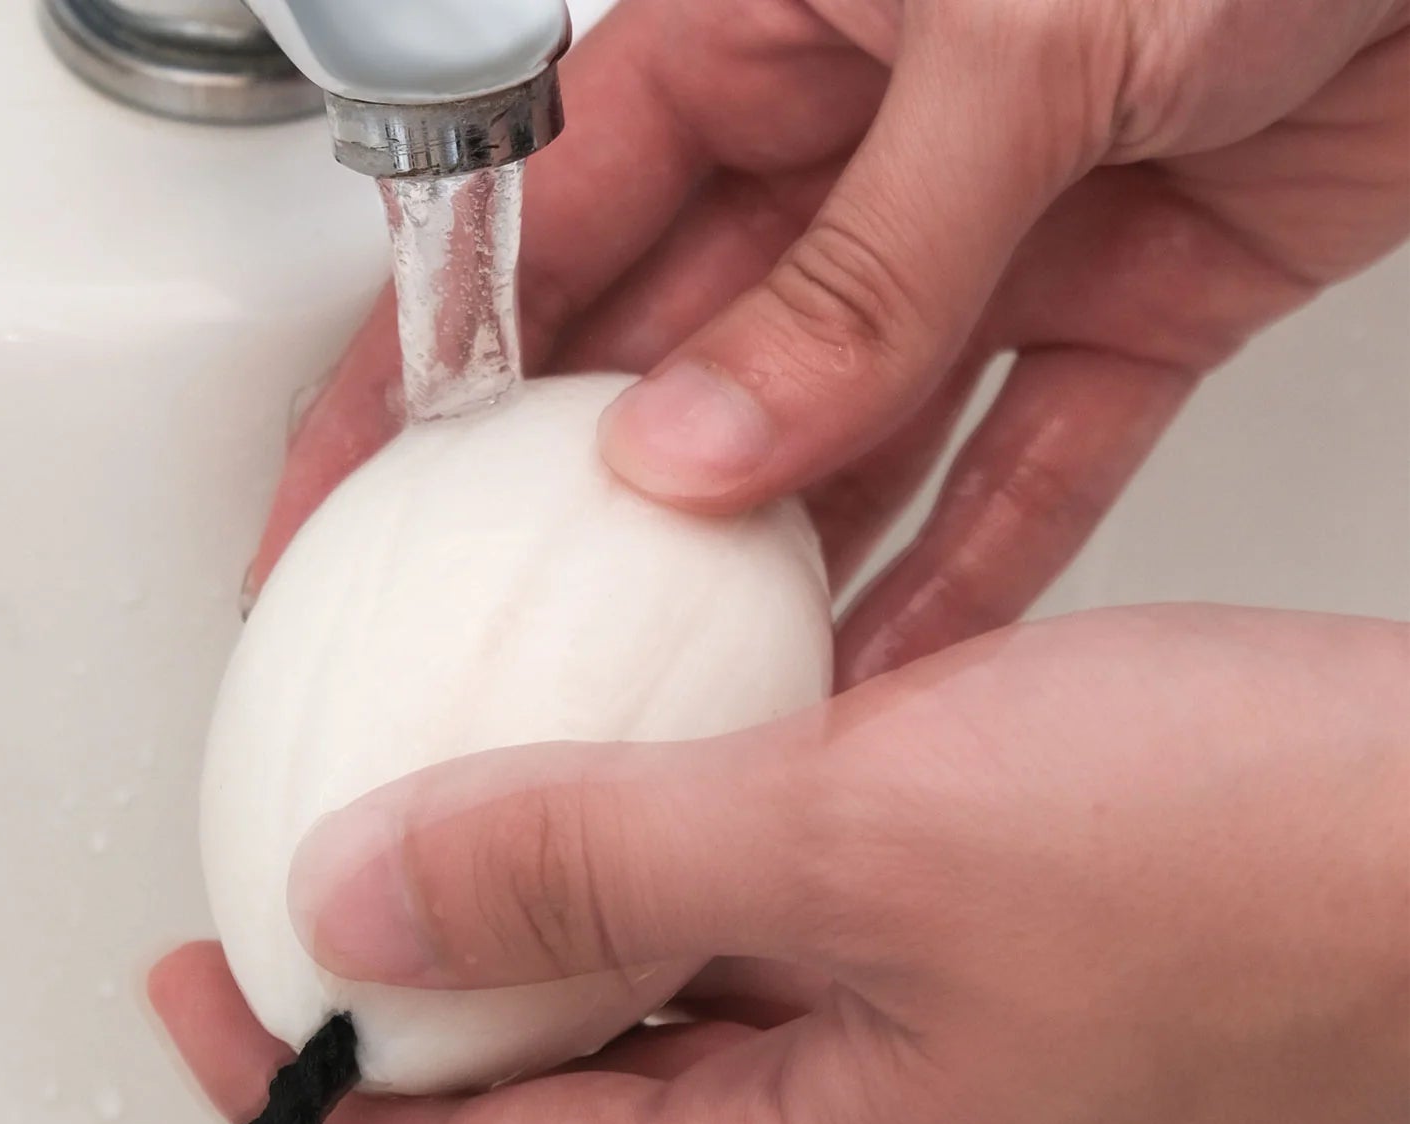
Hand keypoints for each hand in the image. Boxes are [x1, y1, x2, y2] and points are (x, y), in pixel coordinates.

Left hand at [151, 607, 1409, 1123]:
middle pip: (559, 1120)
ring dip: (557, 931)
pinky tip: (685, 774)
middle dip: (414, 1015)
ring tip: (474, 809)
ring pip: (672, 1027)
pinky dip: (695, 875)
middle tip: (321, 883)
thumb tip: (360, 901)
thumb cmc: (1250, 866)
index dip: (303, 1094)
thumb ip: (592, 863)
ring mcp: (936, 1085)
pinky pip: (782, 957)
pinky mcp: (997, 999)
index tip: (200, 984)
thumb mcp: (861, 829)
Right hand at [247, 0, 1409, 675]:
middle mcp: (860, 142)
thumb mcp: (1015, 26)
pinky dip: (970, 574)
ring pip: (847, 447)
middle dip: (591, 517)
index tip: (341, 509)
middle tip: (518, 653)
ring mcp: (991, 232)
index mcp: (768, 24)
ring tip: (690, 708)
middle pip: (679, 368)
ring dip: (778, 579)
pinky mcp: (1131, 298)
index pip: (538, 230)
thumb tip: (697, 445)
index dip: (420, 380)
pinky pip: (1024, 468)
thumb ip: (859, 265)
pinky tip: (896, 677)